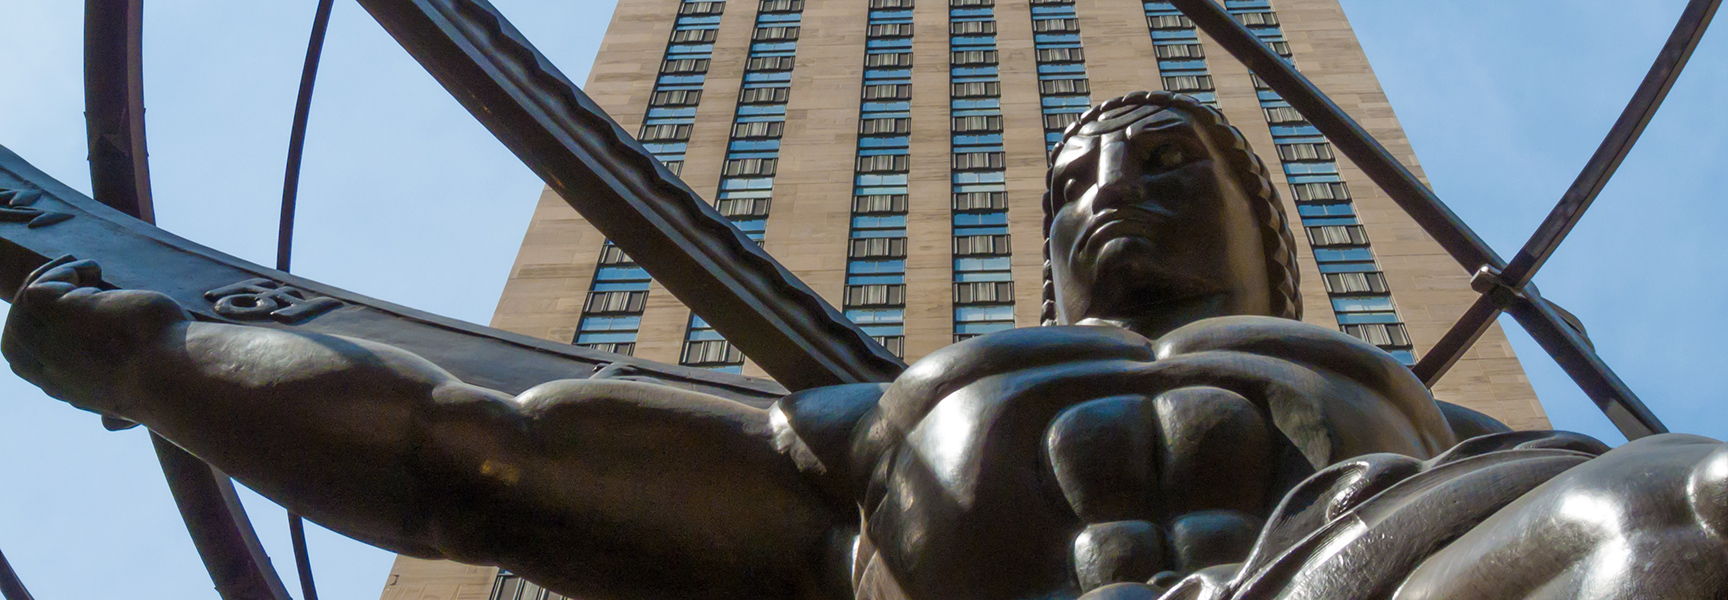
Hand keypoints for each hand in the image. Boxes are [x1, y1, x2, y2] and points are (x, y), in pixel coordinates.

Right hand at [2, 256, 189, 416]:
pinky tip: (95, 270)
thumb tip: (110, 425)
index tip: (68, 309)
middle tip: (67, 281)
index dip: (36, 335)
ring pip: (26, 304)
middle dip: (33, 305)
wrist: (175, 374)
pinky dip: (66, 271)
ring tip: (87, 270)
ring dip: (52, 279)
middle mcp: (48, 370)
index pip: (26, 365)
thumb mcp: (134, 399)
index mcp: (65, 389)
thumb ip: (118, 412)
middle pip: (16, 335)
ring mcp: (47, 341)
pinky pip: (40, 284)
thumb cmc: (168, 384)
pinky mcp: (54, 310)